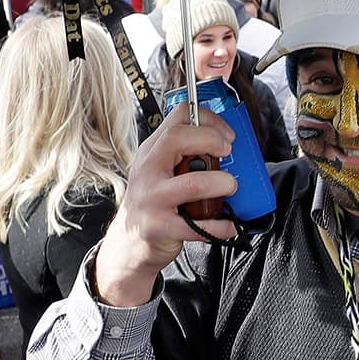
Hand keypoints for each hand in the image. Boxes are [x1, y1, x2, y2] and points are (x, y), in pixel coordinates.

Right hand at [94, 103, 237, 306]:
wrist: (128, 243)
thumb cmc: (153, 203)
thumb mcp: (161, 170)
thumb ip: (185, 155)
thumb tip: (226, 146)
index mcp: (152, 150)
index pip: (179, 115)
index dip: (209, 119)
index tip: (227, 135)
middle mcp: (148, 169)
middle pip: (179, 138)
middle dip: (212, 141)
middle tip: (227, 153)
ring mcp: (151, 198)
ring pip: (194, 183)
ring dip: (221, 183)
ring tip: (230, 187)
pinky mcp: (158, 226)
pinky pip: (197, 225)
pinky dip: (220, 226)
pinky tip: (228, 225)